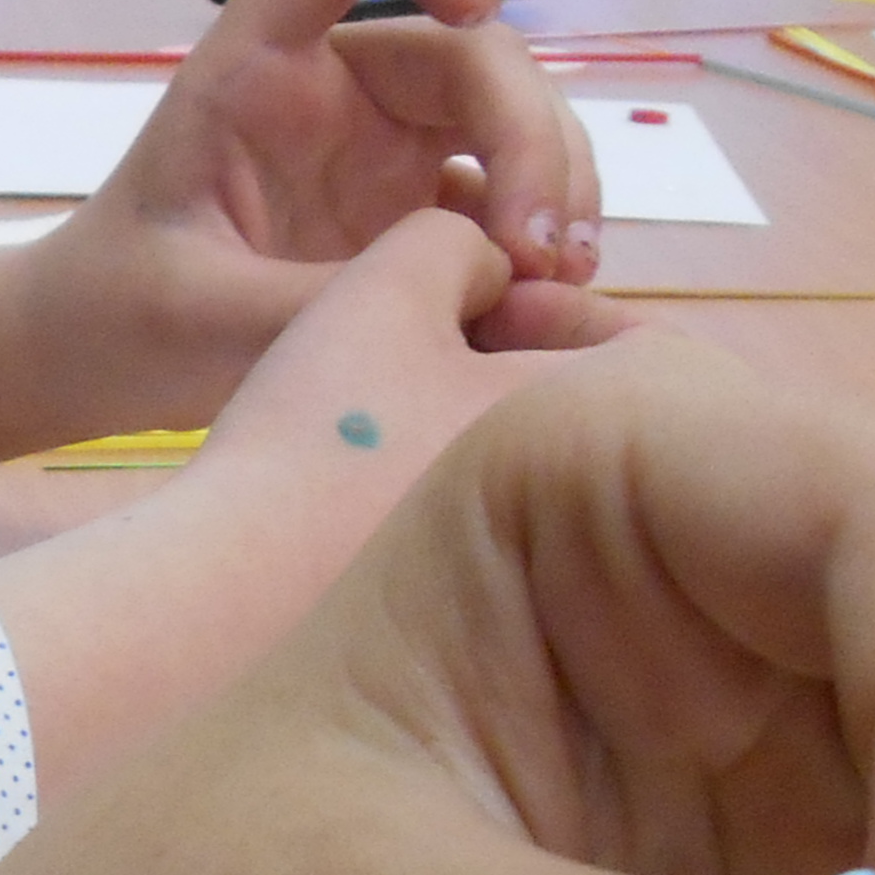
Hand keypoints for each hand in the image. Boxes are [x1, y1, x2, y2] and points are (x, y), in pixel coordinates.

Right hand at [0, 214, 637, 796]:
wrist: (230, 591)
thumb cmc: (319, 434)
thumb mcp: (385, 288)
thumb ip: (456, 241)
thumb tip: (492, 272)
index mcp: (594, 419)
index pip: (644, 348)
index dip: (555, 307)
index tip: (475, 306)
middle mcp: (595, 514)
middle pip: (588, 424)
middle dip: (520, 378)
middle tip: (428, 361)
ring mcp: (545, 587)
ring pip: (538, 483)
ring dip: (478, 441)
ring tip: (388, 425)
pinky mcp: (484, 634)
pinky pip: (495, 551)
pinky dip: (447, 511)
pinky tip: (369, 499)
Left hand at [16, 0, 603, 447]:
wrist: (103, 364)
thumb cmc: (124, 312)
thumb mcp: (198, 317)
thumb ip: (313, 303)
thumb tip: (467, 292)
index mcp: (259, 66)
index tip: (477, 4)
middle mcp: (338, 88)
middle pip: (473, 54)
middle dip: (529, 137)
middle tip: (541, 254)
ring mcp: (387, 148)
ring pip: (513, 121)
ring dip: (558, 186)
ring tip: (563, 284)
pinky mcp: (418, 213)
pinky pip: (510, 201)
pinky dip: (544, 242)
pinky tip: (552, 308)